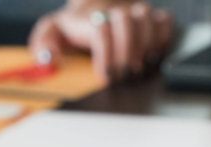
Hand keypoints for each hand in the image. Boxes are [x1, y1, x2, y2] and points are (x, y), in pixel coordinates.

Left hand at [30, 0, 174, 83]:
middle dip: (126, 51)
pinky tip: (153, 54)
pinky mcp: (154, 18)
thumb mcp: (54, 31)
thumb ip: (44, 43)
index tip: (107, 77)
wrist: (97, 6)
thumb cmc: (78, 26)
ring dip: (146, 47)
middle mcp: (116, 12)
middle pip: (127, 22)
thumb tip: (48, 60)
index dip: (106, 55)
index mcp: (90, 18)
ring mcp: (137, 14)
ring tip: (138, 65)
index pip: (101, 30)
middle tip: (124, 74)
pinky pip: (166, 23)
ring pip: (149, 21)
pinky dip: (164, 39)